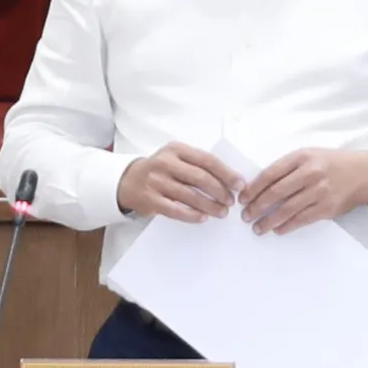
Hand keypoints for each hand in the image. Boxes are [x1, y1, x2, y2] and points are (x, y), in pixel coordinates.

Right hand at [117, 142, 243, 222]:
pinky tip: (203, 217)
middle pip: (200, 178)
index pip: (207, 160)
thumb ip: (197, 164)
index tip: (240, 185)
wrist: (127, 180)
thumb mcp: (176, 158)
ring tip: (222, 212)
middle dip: (220, 191)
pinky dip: (192, 215)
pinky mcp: (150, 200)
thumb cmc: (161, 169)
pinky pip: (176, 210)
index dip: (226, 173)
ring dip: (209, 206)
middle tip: (230, 202)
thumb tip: (229, 180)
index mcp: (176, 149)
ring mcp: (156, 182)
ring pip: (189, 195)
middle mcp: (165, 163)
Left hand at [239, 148, 367, 234]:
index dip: (254, 188)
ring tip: (257, 228)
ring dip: (269, 221)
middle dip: (257, 206)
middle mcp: (310, 173)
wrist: (364, 173)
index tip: (242, 198)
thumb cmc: (333, 163)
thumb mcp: (310, 156)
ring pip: (287, 209)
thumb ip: (288, 168)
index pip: (270, 174)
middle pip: (276, 193)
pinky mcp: (327, 208)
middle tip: (245, 216)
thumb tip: (262, 187)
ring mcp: (320, 192)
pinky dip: (287, 226)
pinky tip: (278, 230)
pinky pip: (302, 219)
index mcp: (302, 157)